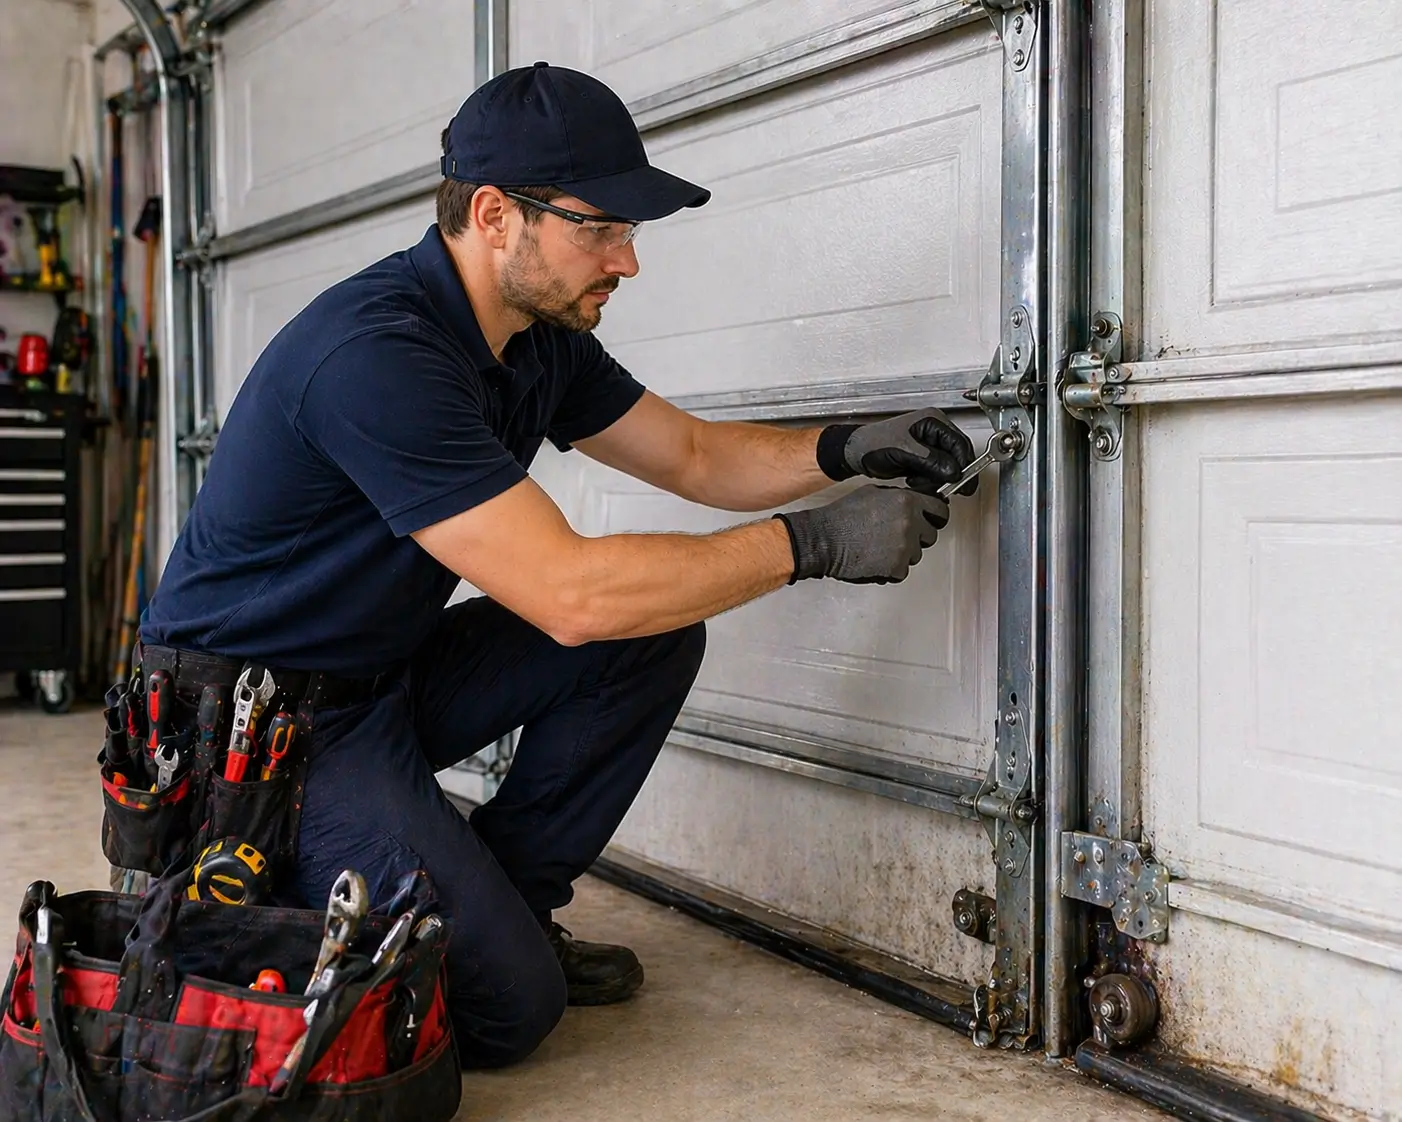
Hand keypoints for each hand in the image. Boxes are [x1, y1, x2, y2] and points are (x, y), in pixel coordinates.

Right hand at [774, 485, 948, 583]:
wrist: (824, 540)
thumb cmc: (842, 516)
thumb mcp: (874, 493)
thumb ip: (899, 497)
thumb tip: (915, 500)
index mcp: (908, 502)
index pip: (941, 510)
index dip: (935, 516)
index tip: (932, 520)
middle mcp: (910, 524)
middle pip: (931, 535)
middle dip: (918, 536)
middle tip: (895, 536)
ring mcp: (905, 548)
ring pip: (917, 554)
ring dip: (903, 553)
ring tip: (879, 547)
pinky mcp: (897, 568)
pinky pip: (903, 570)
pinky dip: (891, 568)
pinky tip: (875, 559)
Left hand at [816, 408, 978, 496]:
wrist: (857, 455)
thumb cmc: (872, 444)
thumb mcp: (903, 450)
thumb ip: (930, 460)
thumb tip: (953, 471)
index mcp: (933, 421)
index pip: (959, 444)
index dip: (963, 465)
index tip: (961, 482)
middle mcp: (934, 432)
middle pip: (956, 457)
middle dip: (947, 475)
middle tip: (941, 488)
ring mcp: (929, 446)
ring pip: (947, 468)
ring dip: (934, 480)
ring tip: (916, 481)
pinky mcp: (923, 459)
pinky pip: (935, 474)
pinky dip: (928, 482)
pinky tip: (913, 481)